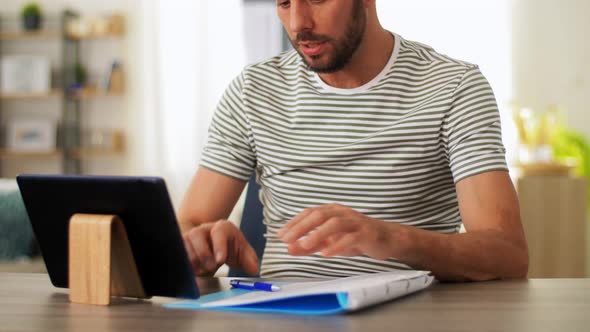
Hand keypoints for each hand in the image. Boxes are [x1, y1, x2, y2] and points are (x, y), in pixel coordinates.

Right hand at [182, 220, 258, 275]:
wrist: (211, 243)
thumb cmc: (228, 246)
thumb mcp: (242, 252)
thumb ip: (249, 260)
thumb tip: (253, 269)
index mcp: (221, 228)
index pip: (219, 232)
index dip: (219, 246)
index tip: (220, 261)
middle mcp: (204, 229)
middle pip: (197, 235)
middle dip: (204, 255)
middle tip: (211, 267)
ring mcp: (189, 236)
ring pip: (184, 246)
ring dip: (193, 262)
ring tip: (203, 270)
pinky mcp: (179, 246)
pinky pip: (177, 255)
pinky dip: (184, 265)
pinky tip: (193, 271)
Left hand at [277, 204, 396, 259]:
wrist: (385, 239)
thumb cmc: (355, 238)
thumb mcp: (329, 242)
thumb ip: (310, 245)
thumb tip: (288, 248)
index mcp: (332, 211)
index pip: (309, 213)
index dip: (294, 223)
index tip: (280, 235)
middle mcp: (342, 213)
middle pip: (319, 215)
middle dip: (301, 227)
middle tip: (287, 239)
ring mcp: (355, 222)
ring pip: (335, 223)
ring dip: (318, 234)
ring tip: (305, 245)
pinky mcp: (366, 233)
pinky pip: (351, 237)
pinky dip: (338, 245)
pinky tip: (327, 253)